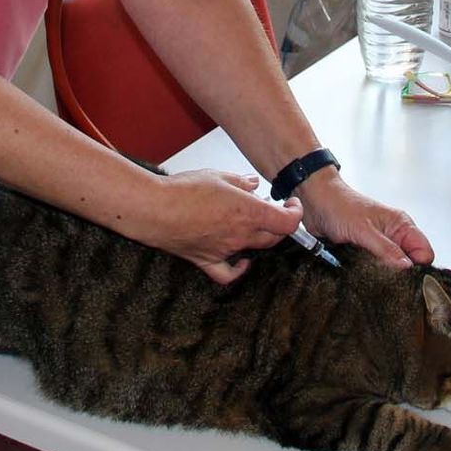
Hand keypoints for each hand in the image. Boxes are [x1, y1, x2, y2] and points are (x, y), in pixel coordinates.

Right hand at [138, 169, 302, 285]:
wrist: (156, 210)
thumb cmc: (184, 191)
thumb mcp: (218, 176)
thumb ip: (240, 182)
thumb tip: (253, 184)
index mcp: (249, 213)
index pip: (287, 222)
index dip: (295, 214)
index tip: (292, 205)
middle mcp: (241, 235)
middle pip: (274, 237)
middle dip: (279, 224)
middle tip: (274, 211)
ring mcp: (226, 251)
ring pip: (253, 249)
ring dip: (258, 236)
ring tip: (248, 221)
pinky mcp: (207, 261)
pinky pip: (229, 273)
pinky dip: (238, 269)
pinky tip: (241, 261)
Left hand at [292, 171, 433, 268]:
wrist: (315, 202)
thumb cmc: (340, 207)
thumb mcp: (364, 230)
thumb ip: (386, 249)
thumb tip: (407, 267)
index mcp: (402, 226)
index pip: (424, 253)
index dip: (419, 267)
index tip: (406, 280)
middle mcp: (394, 237)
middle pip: (410, 265)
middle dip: (401, 275)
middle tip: (387, 283)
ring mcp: (380, 247)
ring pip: (392, 270)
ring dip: (383, 277)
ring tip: (371, 279)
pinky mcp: (365, 255)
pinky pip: (375, 271)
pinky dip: (371, 276)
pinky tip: (363, 279)